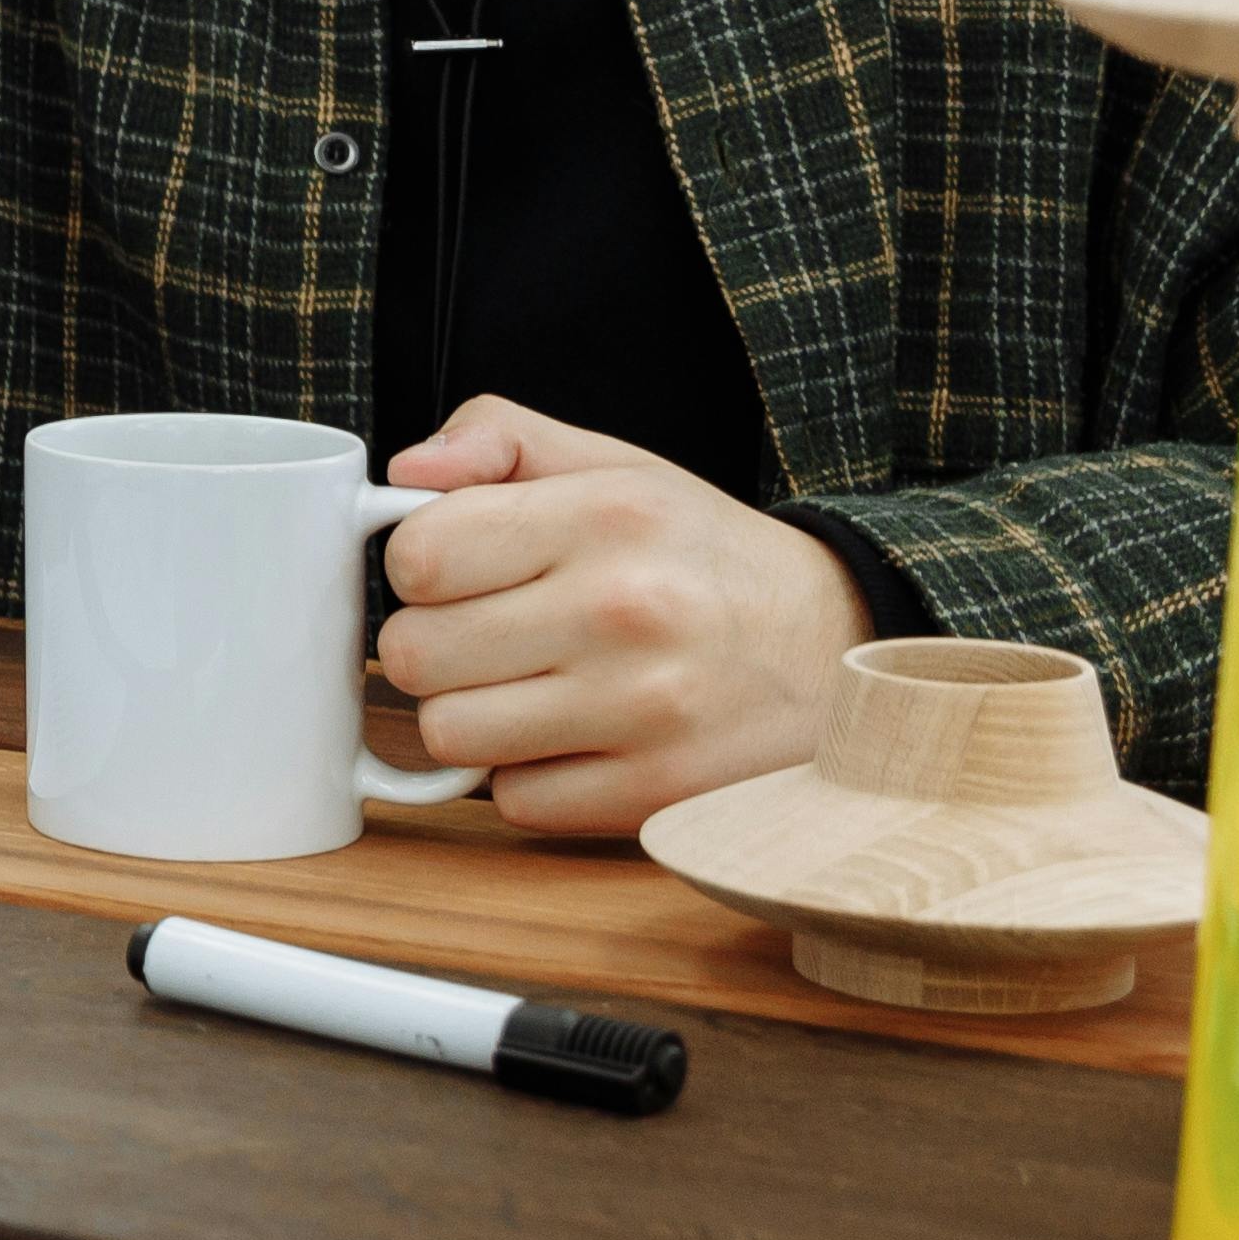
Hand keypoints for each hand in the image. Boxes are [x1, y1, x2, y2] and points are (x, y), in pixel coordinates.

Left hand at [366, 397, 874, 837]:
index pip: (418, 556)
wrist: (834, 646)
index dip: (419, 566)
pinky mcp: (654, 793)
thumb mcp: (615, 466)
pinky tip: (579, 735)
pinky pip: (511, 800)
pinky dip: (530, 775)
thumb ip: (498, 440)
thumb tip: (403, 470)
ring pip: (448, 735)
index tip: (459, 570)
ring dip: (473, 715)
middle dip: (435, 644)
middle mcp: (625, 610)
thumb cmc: (698, 555)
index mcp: (606, 515)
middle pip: (413, 655)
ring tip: (531, 685)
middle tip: (492, 633)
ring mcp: (642, 711)